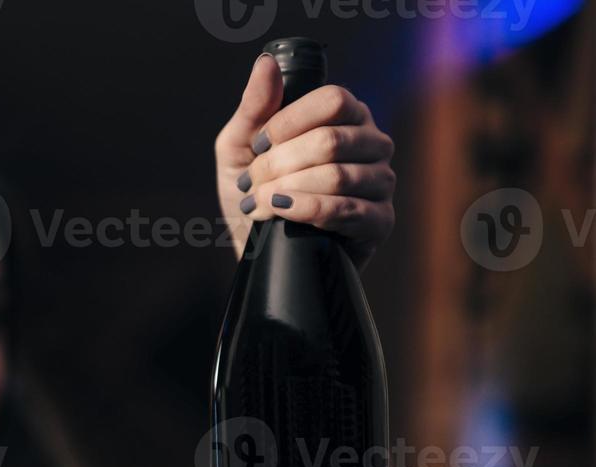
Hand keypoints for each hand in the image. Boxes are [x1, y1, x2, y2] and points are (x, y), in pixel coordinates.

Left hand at [216, 54, 395, 267]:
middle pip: (331, 140)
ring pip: (338, 175)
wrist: (258, 250)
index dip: (289, 122)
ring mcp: (380, 182)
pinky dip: (309, 210)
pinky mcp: (379, 221)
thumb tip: (266, 64)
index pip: (333, 100)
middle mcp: (371, 143)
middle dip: (278, 166)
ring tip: (260, 205)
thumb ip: (254, 108)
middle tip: (251, 184)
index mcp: (346, 116)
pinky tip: (284, 213)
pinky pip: (349, 210)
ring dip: (287, 191)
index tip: (257, 146)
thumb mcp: (239, 149)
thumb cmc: (253, 193)